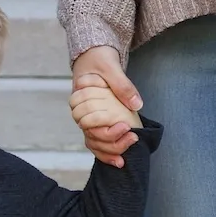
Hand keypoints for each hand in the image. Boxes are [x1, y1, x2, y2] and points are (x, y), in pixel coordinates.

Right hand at [69, 45, 142, 166]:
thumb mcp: (111, 67)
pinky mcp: (95, 123)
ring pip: (94, 142)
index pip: (86, 120)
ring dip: (111, 149)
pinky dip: (107, 153)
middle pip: (90, 134)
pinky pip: (97, 143)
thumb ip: (122, 85)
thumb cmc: (100, 58)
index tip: (125, 126)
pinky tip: (120, 161)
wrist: (95, 54)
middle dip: (111, 140)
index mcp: (79, 97)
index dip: (103, 128)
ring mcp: (87, 118)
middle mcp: (80, 110)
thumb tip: (136, 105)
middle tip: (132, 135)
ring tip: (129, 151)